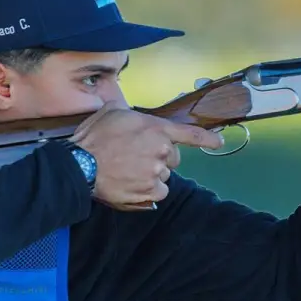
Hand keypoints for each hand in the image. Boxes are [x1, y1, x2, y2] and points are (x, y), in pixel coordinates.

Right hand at [70, 104, 223, 210]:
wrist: (81, 165)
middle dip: (161, 158)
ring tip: (130, 172)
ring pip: (164, 176)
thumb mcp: (110, 112)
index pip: (190, 133)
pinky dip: (149, 192)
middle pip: (174, 158)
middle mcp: (161, 150)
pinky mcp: (149, 191)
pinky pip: (158, 193)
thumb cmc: (93, 138)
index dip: (207, 138)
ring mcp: (156, 172)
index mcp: (156, 128)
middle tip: (138, 158)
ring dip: (152, 175)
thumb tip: (122, 107)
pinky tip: (133, 185)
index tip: (219, 142)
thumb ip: (126, 110)